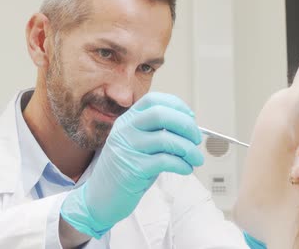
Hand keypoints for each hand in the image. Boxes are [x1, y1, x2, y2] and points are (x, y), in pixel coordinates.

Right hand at [60, 92, 203, 238]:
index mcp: (126, 121)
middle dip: (186, 125)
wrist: (101, 197)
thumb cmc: (126, 171)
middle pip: (160, 114)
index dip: (176, 106)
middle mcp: (124, 130)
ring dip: (189, 149)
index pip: (153, 101)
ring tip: (195, 159)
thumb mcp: (138, 145)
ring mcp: (127, 148)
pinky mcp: (133, 169)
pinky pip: (165, 161)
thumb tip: (189, 127)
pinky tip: (185, 169)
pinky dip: (182, 164)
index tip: (190, 118)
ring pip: (166, 139)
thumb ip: (156, 133)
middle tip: (196, 139)